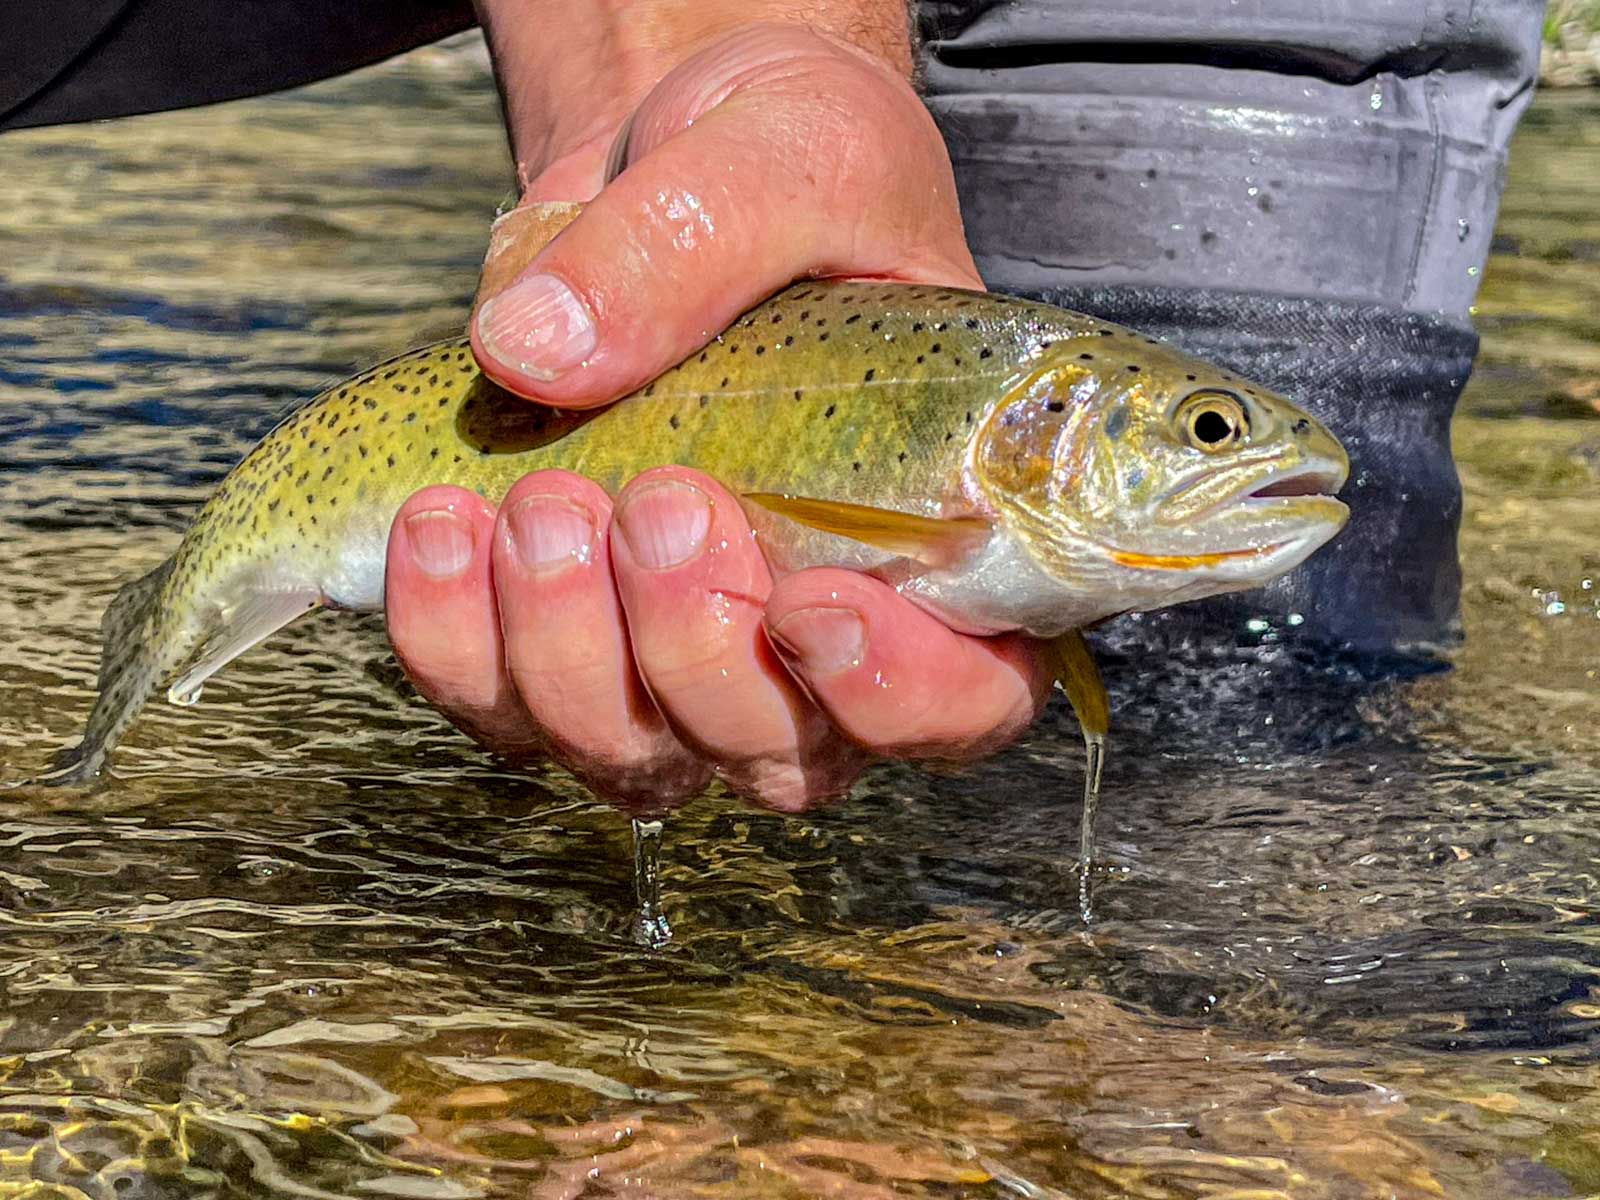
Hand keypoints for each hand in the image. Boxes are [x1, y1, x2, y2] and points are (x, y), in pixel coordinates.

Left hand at [385, 9, 1054, 810]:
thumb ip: (691, 241)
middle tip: (655, 501)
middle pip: (774, 753)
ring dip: (564, 652)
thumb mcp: (785, 158)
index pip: (965, 699)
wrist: (678, 160)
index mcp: (939, 548)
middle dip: (695, 649)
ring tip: (533, 502)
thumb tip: (534, 349)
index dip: (897, 695)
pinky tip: (438, 521)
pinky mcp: (558, 637)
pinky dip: (451, 636)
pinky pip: (496, 701)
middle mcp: (816, 640)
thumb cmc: (791, 165)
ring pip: (632, 755)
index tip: (810, 603)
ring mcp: (680, 655)